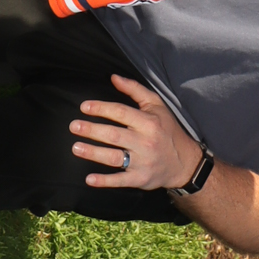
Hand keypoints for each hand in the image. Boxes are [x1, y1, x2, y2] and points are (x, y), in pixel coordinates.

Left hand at [70, 74, 203, 189]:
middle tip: (74, 126)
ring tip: (76, 147)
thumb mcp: (156, 105)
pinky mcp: (140, 179)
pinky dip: (105, 181)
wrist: (184, 162)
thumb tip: (113, 77)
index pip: (121, 113)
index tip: (84, 107)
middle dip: (92, 130)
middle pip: (114, 135)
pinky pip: (120, 180)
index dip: (101, 109)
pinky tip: (89, 179)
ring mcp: (142, 162)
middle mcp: (145, 142)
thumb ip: (135, 89)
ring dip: (93, 153)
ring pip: (114, 157)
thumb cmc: (167, 130)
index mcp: (148, 122)